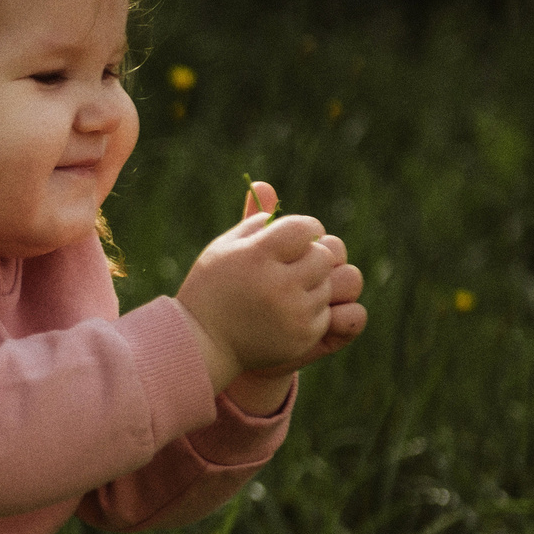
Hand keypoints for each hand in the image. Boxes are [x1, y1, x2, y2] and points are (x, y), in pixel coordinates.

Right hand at [175, 180, 361, 391]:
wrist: (202, 344)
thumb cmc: (212, 288)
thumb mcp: (224, 247)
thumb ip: (254, 218)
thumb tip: (270, 189)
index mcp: (256, 257)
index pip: (304, 229)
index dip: (306, 228)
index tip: (299, 235)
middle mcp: (278, 285)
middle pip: (325, 255)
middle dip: (314, 254)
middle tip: (298, 261)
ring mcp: (293, 313)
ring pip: (330, 284)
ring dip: (315, 282)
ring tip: (291, 287)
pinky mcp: (304, 337)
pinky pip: (328, 311)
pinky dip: (314, 308)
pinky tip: (290, 309)